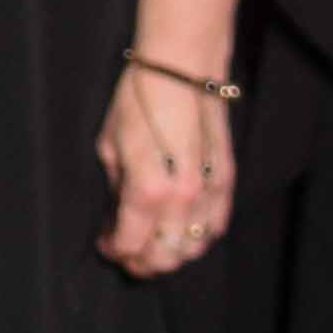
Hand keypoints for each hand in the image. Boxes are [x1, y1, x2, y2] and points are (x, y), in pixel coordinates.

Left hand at [97, 60, 233, 274]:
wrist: (181, 69)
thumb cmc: (137, 100)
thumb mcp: (110, 144)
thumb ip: (117, 186)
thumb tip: (119, 209)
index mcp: (147, 189)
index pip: (130, 242)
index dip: (114, 250)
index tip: (105, 245)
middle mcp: (182, 198)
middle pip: (165, 256)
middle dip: (142, 262)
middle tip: (127, 255)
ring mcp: (209, 191)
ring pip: (194, 248)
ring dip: (171, 254)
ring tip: (153, 246)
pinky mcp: (227, 181)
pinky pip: (216, 226)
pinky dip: (199, 237)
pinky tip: (182, 231)